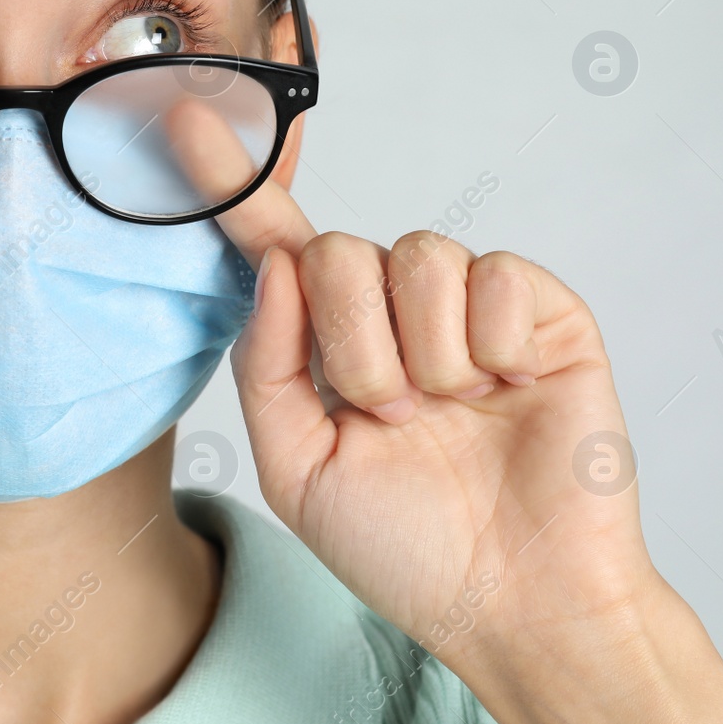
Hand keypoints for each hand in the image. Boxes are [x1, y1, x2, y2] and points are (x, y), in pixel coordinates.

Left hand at [224, 213, 654, 661]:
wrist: (517, 602)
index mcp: (326, 346)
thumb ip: (267, 366)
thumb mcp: (298, 469)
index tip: (179, 121)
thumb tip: (274, 266)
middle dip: (353, 344)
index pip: (274, 249)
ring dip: (423, 354)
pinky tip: (508, 391)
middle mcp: (391, 315)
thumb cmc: (406, 547)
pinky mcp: (543, 313)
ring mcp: (466, 309)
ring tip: (450, 413)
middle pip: (338, 250)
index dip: (230, 184)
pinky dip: (494, 344)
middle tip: (392, 416)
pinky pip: (497, 273)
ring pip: (418, 254)